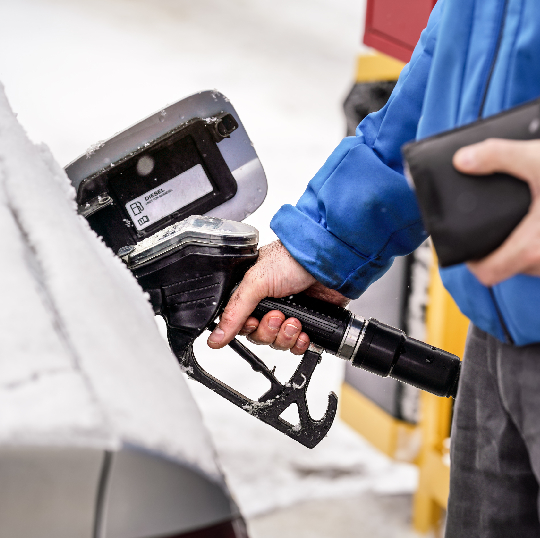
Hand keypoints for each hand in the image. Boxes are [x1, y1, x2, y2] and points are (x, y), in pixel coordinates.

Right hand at [207, 240, 348, 353]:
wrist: (329, 262)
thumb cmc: (292, 259)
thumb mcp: (255, 283)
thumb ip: (234, 312)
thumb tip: (214, 338)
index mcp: (252, 292)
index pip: (240, 323)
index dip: (247, 328)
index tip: (254, 321)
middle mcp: (269, 304)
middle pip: (259, 336)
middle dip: (269, 330)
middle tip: (278, 315)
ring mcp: (289, 313)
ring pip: (277, 343)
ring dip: (285, 336)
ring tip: (294, 320)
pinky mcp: (308, 322)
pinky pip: (297, 346)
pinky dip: (299, 343)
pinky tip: (304, 331)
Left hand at [453, 139, 539, 285]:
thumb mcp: (538, 159)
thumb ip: (498, 156)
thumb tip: (461, 160)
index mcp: (531, 249)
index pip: (487, 274)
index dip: (471, 263)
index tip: (467, 247)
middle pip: (508, 268)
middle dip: (496, 250)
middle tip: (491, 228)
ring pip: (531, 262)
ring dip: (521, 246)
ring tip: (517, 220)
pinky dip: (539, 241)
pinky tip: (537, 218)